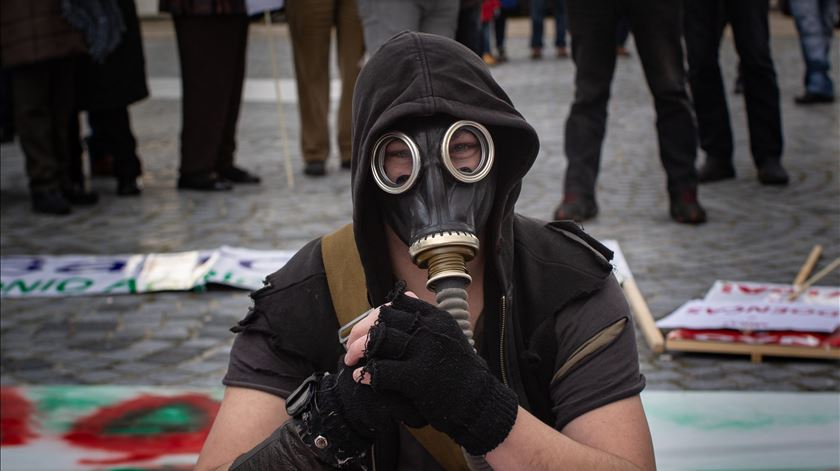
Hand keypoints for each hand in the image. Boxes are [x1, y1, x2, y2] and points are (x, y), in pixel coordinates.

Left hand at [347, 293, 518, 455]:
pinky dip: (366, 373)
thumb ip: (425, 318)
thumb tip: (404, 295)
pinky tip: (360, 378)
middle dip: (361, 331)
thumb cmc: (460, 372)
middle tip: (350, 346)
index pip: (397, 303)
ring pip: (379, 339)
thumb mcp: (447, 335)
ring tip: (350, 360)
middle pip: (383, 318)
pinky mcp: (419, 377)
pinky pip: (382, 370)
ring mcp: (425, 352)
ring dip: (359, 350)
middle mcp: (430, 329)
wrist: (479, 402)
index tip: (368, 328)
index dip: (377, 314)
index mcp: (436, 317)